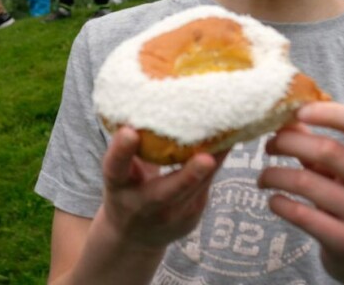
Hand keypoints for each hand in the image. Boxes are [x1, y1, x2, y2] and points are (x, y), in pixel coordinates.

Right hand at [98, 127, 223, 249]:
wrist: (134, 237)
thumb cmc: (126, 190)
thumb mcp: (119, 172)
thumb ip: (128, 149)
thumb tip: (140, 106)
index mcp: (118, 188)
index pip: (115, 169)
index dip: (121, 151)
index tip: (128, 132)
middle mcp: (143, 206)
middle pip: (166, 192)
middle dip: (188, 176)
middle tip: (205, 158)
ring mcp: (171, 217)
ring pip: (197, 187)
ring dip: (214, 162)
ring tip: (228, 134)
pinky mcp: (192, 216)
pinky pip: (207, 184)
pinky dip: (216, 163)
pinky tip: (227, 141)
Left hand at [258, 103, 343, 283]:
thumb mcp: (341, 166)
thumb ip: (315, 140)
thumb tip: (282, 114)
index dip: (329, 112)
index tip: (297, 111)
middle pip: (327, 150)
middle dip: (286, 142)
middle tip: (268, 146)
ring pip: (306, 182)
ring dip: (273, 175)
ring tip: (263, 177)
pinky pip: (301, 214)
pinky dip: (277, 202)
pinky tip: (273, 199)